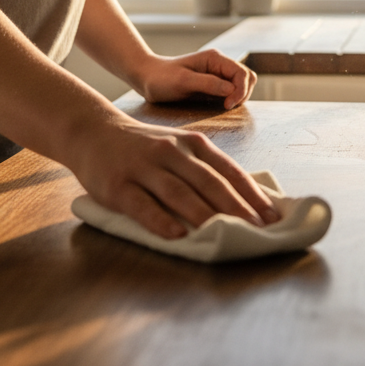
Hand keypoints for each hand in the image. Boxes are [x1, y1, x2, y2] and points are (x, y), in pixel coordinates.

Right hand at [68, 113, 278, 238]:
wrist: (92, 130)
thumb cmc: (142, 145)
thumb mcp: (176, 146)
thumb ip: (202, 168)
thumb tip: (241, 199)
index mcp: (191, 143)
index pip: (228, 170)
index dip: (251, 193)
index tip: (272, 215)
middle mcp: (171, 152)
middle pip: (208, 182)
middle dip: (236, 207)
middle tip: (258, 230)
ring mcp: (144, 167)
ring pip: (179, 192)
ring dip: (205, 215)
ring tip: (226, 234)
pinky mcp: (119, 185)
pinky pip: (143, 205)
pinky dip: (161, 220)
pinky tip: (177, 235)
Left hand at [135, 49, 256, 109]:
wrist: (147, 78)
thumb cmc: (162, 78)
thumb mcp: (183, 82)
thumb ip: (208, 84)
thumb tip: (231, 90)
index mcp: (215, 59)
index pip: (242, 73)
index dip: (240, 90)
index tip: (227, 105)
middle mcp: (219, 65)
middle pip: (247, 78)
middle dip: (243, 93)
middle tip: (226, 107)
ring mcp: (217, 75)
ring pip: (242, 85)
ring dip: (239, 97)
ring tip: (223, 107)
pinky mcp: (213, 86)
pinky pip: (231, 92)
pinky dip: (232, 100)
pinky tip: (220, 106)